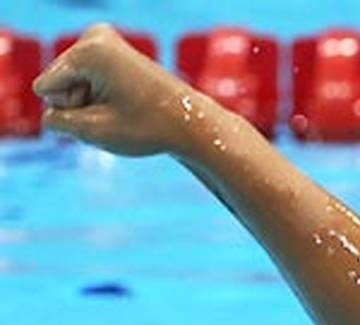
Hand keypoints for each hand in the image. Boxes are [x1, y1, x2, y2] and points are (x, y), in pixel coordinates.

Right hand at [33, 23, 196, 155]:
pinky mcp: (110, 49)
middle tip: (120, 111)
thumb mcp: (93, 131)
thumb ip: (57, 120)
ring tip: (124, 107)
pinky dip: (99, 96)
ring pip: (68, 83)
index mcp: (90, 51)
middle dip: (81, 104)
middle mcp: (95, 36)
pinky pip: (83, 79)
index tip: (109, 111)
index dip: (71, 109)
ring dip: (90, 102)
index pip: (46, 89)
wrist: (191, 122)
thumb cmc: (149, 129)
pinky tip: (124, 100)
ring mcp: (103, 40)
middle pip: (57, 83)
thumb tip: (50, 113)